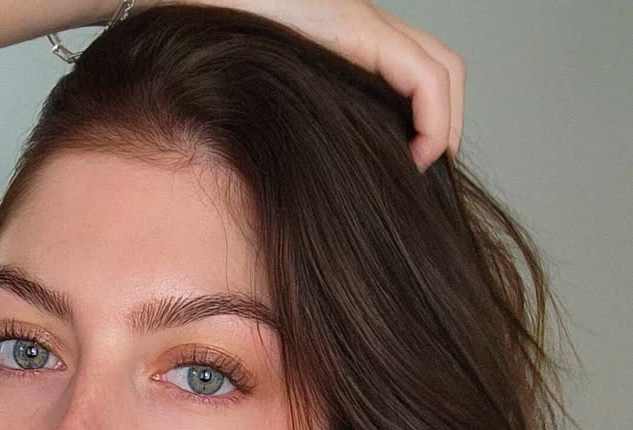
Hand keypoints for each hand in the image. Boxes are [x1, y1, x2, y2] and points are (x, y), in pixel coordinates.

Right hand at [157, 0, 465, 171]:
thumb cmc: (213, 45)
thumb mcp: (267, 93)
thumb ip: (294, 117)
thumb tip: (299, 175)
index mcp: (349, 42)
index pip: (419, 74)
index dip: (432, 122)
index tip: (411, 169)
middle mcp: (366, 28)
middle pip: (441, 68)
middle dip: (447, 124)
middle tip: (424, 172)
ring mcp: (366, 23)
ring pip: (442, 70)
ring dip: (445, 126)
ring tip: (422, 166)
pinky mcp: (359, 29)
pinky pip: (424, 76)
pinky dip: (434, 119)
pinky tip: (415, 156)